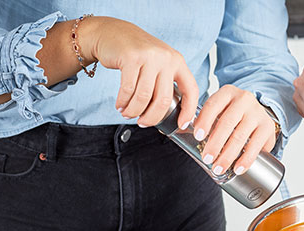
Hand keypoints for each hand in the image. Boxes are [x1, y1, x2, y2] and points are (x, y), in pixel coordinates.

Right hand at [79, 17, 198, 128]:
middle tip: (143, 123)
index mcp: (177, 62)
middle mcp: (166, 58)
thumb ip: (166, 83)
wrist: (112, 32)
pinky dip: (123, 102)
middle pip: (163, 99)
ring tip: (128, 114)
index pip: (191, 90)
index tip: (182, 125)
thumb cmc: (137, 54)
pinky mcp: (130, 58)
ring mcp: (149, 57)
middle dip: (152, 117)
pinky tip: (120, 105)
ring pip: (144, 97)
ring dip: (134, 110)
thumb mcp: (159, 64)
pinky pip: (128, 89)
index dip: (188, 111)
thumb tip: (170, 114)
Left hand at [192, 85, 276, 174]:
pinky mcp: (267, 126)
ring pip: (240, 135)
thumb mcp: (220, 110)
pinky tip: (238, 168)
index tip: (198, 137)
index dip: (204, 121)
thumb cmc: (233, 115)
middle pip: (227, 123)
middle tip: (207, 158)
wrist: (258, 114)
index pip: (213, 106)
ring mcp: (257, 113)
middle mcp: (244, 99)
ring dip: (228, 155)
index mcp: (227, 93)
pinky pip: (256, 145)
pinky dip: (246, 159)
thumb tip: (180, 134)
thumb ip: (205, 119)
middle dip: (215, 143)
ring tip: (219, 167)